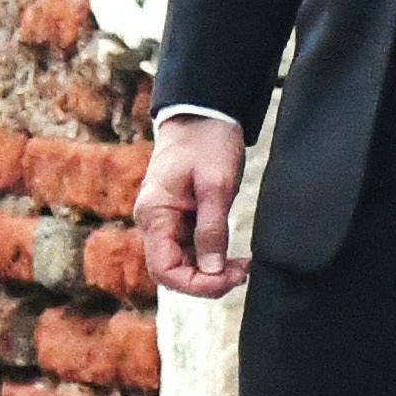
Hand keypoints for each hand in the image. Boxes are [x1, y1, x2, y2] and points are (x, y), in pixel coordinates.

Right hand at [137, 112, 249, 299]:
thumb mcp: (216, 185)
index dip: (196, 284)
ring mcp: (165, 220)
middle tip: (242, 272)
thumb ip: (212, 230)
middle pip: (172, 272)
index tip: (229, 278)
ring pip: (182, 263)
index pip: (165, 270)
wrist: (204, 111)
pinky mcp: (179, 217)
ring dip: (210, 272)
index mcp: (154, 214)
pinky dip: (210, 258)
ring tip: (242, 265)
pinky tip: (232, 256)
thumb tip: (212, 270)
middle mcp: (153, 222)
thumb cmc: (207, 141)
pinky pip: (190, 249)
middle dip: (206, 281)